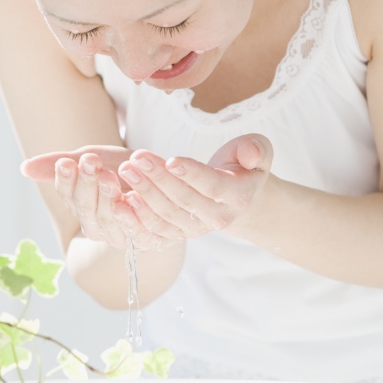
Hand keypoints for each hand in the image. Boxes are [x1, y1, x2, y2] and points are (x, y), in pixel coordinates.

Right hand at [21, 145, 167, 249]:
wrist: (160, 186)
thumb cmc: (121, 171)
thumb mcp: (92, 162)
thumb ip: (62, 164)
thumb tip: (24, 168)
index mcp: (80, 208)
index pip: (67, 195)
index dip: (66, 180)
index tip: (67, 161)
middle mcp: (96, 227)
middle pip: (85, 207)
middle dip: (86, 183)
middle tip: (90, 161)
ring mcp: (119, 235)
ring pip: (108, 219)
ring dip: (107, 196)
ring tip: (109, 175)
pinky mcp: (145, 240)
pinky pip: (136, 231)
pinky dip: (132, 216)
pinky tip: (132, 198)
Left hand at [116, 134, 272, 241]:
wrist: (241, 198)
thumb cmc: (244, 166)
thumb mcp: (259, 151)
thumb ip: (257, 149)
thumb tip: (252, 155)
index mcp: (238, 196)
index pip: (212, 185)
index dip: (191, 174)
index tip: (170, 159)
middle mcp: (218, 217)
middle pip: (184, 200)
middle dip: (158, 179)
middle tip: (136, 158)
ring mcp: (198, 228)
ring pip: (167, 215)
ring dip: (144, 193)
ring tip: (126, 170)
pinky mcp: (181, 233)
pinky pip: (157, 230)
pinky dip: (140, 217)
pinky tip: (123, 199)